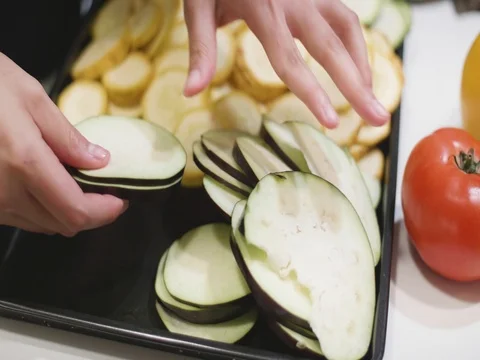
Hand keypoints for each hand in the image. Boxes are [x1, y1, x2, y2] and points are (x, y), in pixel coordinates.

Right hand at [0, 53, 127, 236]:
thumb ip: (68, 137)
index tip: (121, 199)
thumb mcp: (31, 97)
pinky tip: (50, 186)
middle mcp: (4, 191)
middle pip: (64, 225)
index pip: (76, 211)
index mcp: (24, 162)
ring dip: (68, 212)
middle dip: (93, 213)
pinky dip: (44, 208)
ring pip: (44, 225)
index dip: (105, 212)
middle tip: (106, 191)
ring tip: (81, 186)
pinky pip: (22, 217)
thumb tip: (100, 162)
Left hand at [182, 0, 389, 128]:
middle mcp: (295, 1)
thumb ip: (201, 49)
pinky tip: (358, 66)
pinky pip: (345, 18)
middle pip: (332, 49)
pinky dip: (357, 45)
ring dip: (362, 66)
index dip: (313, 94)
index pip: (291, 62)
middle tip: (378, 118)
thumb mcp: (198, 7)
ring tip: (370, 97)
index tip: (332, 123)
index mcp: (263, 9)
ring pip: (348, 30)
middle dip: (357, 87)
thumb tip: (191, 92)